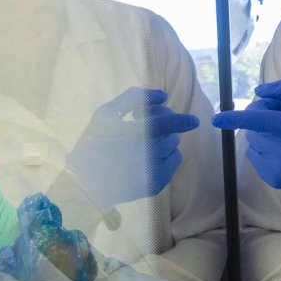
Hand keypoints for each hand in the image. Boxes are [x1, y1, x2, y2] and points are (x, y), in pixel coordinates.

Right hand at [65, 88, 198, 206]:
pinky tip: (150, 155)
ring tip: (144, 141)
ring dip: (164, 139)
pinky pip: (174, 161)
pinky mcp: (157, 184)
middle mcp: (145, 155)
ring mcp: (152, 172)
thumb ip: (134, 98)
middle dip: (162, 124)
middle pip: (170, 133)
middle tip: (144, 123)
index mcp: (131, 135)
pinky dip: (167, 155)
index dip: (180, 120)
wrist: (86, 181)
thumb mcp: (106, 113)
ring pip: (174, 146)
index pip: (163, 124)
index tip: (194, 121)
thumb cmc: (94, 143)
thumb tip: (162, 95)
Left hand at [212, 78, 280, 197]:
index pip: (256, 120)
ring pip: (253, 144)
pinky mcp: (273, 179)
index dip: (233, 118)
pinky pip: (256, 158)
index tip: (215, 119)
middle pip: (253, 129)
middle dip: (262, 118)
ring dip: (262, 135)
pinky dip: (264, 151)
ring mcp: (277, 167)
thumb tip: (258, 92)